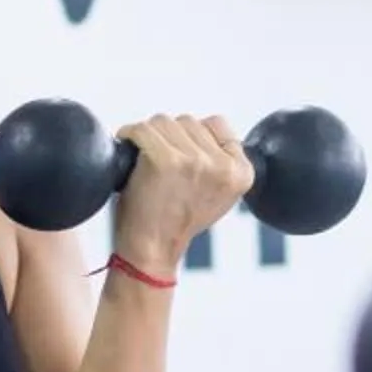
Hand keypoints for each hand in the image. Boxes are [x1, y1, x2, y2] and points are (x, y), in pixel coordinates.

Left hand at [110, 113, 253, 272]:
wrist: (152, 250)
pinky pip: (142, 129)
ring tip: (146, 166)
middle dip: (170, 139)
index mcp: (242, 173)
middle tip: (161, 170)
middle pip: (188, 121)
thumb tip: (205, 126)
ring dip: (149, 138)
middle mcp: (223, 166)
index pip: (217, 125)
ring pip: (164, 122)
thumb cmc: (176, 220)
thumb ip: (220, 162)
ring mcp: (195, 161)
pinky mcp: (165, 160)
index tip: (181, 162)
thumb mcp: (217, 193)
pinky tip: (129, 151)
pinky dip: (129, 135)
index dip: (193, 138)